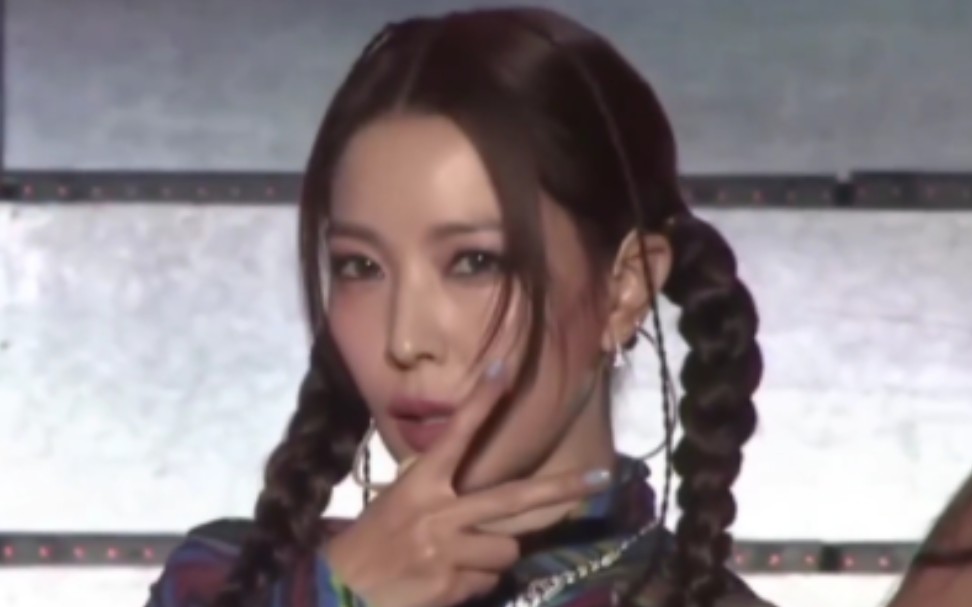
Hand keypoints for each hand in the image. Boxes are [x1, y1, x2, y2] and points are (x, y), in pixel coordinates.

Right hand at [322, 362, 612, 606]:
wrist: (340, 592)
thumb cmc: (372, 542)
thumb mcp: (400, 503)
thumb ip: (443, 495)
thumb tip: (494, 506)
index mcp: (421, 484)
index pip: (457, 435)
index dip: (481, 402)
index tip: (505, 369)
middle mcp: (438, 512)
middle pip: (515, 497)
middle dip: (563, 488)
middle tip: (602, 476)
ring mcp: (447, 551)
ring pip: (506, 549)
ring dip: (490, 557)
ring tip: (454, 560)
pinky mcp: (452, 586)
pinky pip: (489, 582)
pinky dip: (473, 584)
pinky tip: (443, 583)